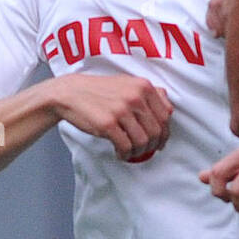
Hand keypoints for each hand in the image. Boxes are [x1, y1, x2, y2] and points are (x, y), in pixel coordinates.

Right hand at [53, 74, 172, 160]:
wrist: (71, 92)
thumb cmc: (100, 90)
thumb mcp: (127, 83)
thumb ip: (148, 94)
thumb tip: (168, 112)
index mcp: (143, 86)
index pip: (165, 116)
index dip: (164, 133)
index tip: (160, 142)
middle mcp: (135, 97)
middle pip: (155, 131)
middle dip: (152, 145)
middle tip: (145, 150)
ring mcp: (121, 110)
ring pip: (142, 141)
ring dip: (139, 152)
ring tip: (132, 152)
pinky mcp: (108, 124)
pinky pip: (125, 146)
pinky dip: (126, 154)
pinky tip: (121, 153)